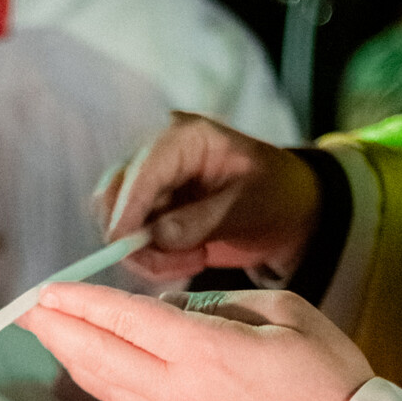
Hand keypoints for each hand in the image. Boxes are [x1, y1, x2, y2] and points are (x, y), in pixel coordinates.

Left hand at [22, 284, 372, 400]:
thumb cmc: (329, 374)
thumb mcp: (282, 311)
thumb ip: (216, 304)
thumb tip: (168, 310)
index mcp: (204, 354)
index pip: (125, 320)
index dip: (81, 303)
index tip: (49, 289)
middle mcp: (179, 394)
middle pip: (99, 358)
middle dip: (58, 330)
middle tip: (26, 309)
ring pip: (107, 388)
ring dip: (73, 359)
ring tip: (48, 334)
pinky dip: (103, 383)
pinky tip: (93, 368)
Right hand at [96, 114, 320, 283]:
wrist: (286, 210)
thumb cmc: (276, 197)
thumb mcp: (248, 208)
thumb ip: (202, 221)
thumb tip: (157, 236)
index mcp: (187, 138)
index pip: (143, 170)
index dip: (129, 208)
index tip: (124, 246)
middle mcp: (158, 153)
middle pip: (114, 194)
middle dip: (135, 238)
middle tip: (179, 263)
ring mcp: (150, 182)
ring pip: (116, 222)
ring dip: (147, 253)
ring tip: (194, 259)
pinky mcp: (148, 209)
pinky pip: (130, 239)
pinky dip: (152, 258)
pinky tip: (188, 257)